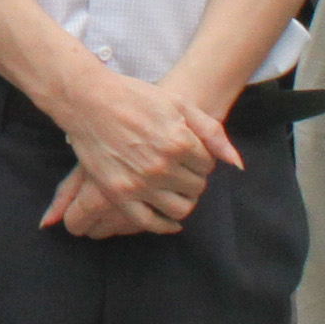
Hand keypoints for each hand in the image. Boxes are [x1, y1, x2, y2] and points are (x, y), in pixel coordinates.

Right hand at [37, 58, 227, 230]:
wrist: (89, 101)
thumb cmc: (135, 97)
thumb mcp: (179, 104)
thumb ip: (212, 132)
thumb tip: (235, 164)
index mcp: (180, 141)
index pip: (208, 165)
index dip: (201, 159)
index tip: (190, 154)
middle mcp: (163, 166)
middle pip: (196, 187)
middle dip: (193, 178)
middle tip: (181, 169)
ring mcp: (140, 183)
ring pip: (180, 208)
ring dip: (183, 200)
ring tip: (175, 188)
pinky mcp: (120, 194)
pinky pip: (149, 222)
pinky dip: (164, 225)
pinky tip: (169, 220)